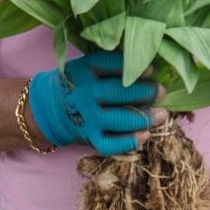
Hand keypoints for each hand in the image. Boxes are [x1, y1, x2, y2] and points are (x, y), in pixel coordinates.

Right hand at [28, 51, 162, 155]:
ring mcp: (86, 117)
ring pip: (119, 119)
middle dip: (145, 92)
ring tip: (162, 114)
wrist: (48, 108)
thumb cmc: (78, 83)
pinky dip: (129, 142)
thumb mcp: (86, 66)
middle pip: (119, 93)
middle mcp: (85, 93)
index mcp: (84, 70)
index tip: (151, 70)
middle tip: (161, 92)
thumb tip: (149, 68)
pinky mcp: (88, 137)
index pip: (111, 65)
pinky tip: (145, 136)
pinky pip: (110, 144)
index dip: (133, 68)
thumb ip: (111, 65)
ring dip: (144, 118)